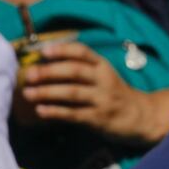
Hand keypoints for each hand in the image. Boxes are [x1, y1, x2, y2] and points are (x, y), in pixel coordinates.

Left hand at [15, 42, 168, 143]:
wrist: (140, 116)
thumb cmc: (113, 93)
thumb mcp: (103, 76)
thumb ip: (81, 69)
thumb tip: (44, 65)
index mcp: (103, 66)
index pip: (83, 52)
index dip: (62, 50)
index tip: (43, 51)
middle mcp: (104, 79)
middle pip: (75, 71)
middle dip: (49, 72)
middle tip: (29, 74)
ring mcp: (103, 99)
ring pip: (72, 93)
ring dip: (48, 92)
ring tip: (28, 93)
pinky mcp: (100, 118)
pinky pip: (75, 114)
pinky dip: (56, 112)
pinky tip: (41, 111)